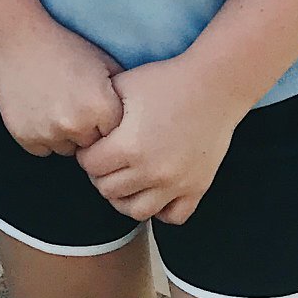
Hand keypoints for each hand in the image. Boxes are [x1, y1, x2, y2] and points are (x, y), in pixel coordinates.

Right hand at [0, 16, 122, 156]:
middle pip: (91, 145)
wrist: (17, 39)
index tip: (94, 104)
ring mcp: (49, 133)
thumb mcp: (103, 62)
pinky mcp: (26, 138)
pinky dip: (41, 135)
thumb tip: (139, 117)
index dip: (104, 119)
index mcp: (101, 107)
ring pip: (66, 149)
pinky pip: (42, 149)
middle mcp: (76, 125)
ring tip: (55, 103)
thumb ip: (123, 92)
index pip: (115, 134)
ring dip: (63, 135)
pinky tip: (38, 109)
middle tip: (73, 103)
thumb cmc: (62, 47)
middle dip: (86, 130)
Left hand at [76, 56, 245, 223]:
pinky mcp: (197, 188)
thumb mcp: (123, 85)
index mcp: (129, 145)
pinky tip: (156, 189)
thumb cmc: (166, 81)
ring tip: (127, 177)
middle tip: (108, 160)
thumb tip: (83, 128)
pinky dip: (161, 209)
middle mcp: (151, 171)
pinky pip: (173, 216)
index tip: (94, 145)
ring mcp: (176, 184)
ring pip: (137, 211)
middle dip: (101, 175)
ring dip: (125, 197)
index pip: (90, 166)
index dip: (86, 154)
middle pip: (108, 191)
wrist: (214, 86)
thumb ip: (99, 110)